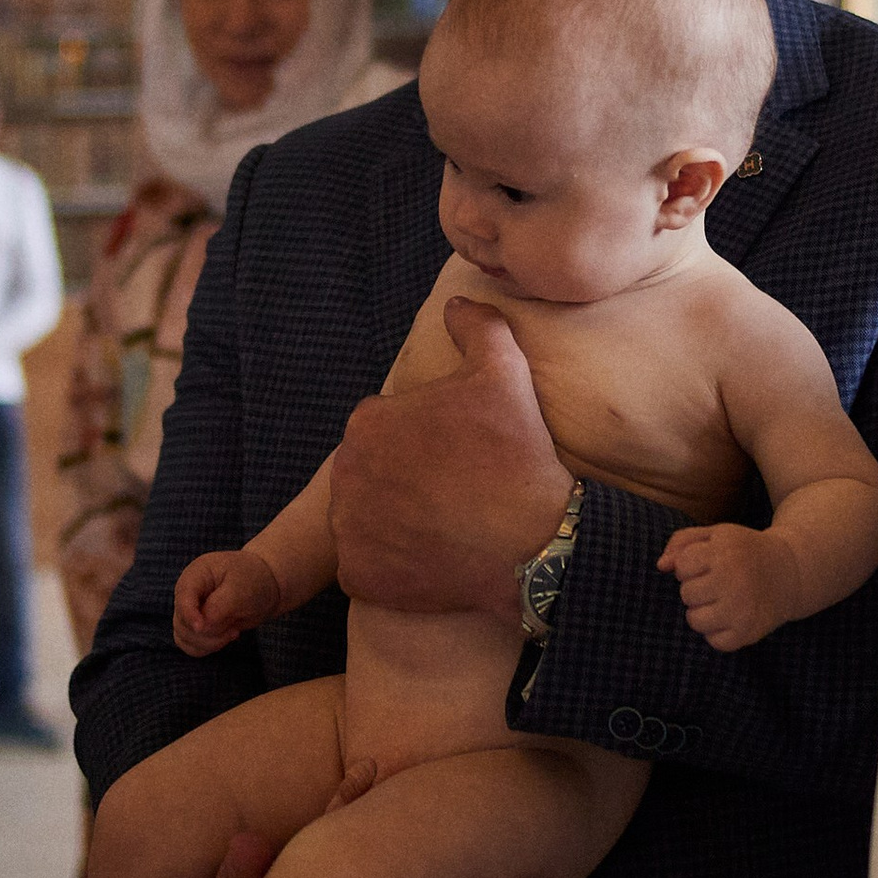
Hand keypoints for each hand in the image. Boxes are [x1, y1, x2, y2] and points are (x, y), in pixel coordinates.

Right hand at [173, 549, 282, 656]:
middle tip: (233, 629)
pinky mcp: (196, 626)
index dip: (189, 615)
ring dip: (210, 642)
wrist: (265, 587)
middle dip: (209, 632)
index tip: (201, 627)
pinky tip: (227, 636)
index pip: (183, 597)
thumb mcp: (241, 589)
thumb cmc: (253, 581)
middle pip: (182, 623)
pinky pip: (191, 646)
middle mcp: (188, 593)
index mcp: (196, 575)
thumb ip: (219, 606)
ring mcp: (190, 611)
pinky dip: (209, 647)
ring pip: (185, 638)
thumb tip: (202, 625)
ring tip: (233, 632)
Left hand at [329, 299, 572, 619]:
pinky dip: (391, 565)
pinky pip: (367, 566)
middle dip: (405, 477)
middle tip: (454, 490)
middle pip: (373, 471)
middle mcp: (345, 472)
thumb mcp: (505, 374)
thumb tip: (456, 302)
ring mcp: (348, 528)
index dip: (425, 438)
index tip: (457, 453)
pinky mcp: (358, 575)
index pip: (387, 426)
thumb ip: (478, 326)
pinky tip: (432, 558)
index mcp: (369, 421)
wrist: (532, 547)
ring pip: (367, 517)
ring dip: (395, 519)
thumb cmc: (516, 457)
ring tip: (445, 525)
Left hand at [661, 523, 804, 652]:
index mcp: (725, 551)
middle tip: (718, 583)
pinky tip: (731, 617)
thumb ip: (682, 542)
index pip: (682, 566)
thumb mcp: (717, 534)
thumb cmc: (744, 551)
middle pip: (687, 594)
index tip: (706, 565)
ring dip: (702, 612)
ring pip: (694, 620)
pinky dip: (717, 632)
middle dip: (696, 588)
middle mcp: (734, 580)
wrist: (791, 571)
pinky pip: (714, 641)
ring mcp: (742, 609)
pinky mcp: (748, 632)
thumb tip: (661, 566)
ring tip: (720, 601)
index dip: (690, 566)